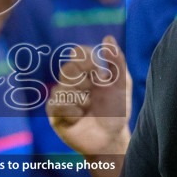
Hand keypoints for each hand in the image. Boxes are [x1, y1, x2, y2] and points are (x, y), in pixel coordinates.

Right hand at [47, 37, 130, 158]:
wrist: (111, 138)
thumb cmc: (117, 111)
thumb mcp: (122, 85)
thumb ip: (116, 62)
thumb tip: (108, 38)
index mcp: (88, 72)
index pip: (78, 53)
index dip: (85, 57)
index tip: (96, 67)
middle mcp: (73, 82)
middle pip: (67, 68)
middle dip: (82, 79)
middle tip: (93, 90)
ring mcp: (63, 97)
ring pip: (61, 87)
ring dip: (78, 97)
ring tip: (88, 107)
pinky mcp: (55, 114)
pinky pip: (56, 103)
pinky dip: (70, 109)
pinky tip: (79, 117)